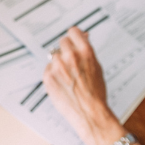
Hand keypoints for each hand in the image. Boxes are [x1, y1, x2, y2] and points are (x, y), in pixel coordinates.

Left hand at [42, 27, 125, 144]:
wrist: (89, 113)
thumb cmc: (95, 93)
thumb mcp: (97, 67)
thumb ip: (87, 51)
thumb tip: (83, 37)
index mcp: (85, 52)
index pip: (73, 31)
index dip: (74, 36)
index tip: (73, 40)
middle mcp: (70, 57)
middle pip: (62, 42)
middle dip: (66, 49)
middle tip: (70, 62)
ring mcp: (58, 67)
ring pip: (54, 56)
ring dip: (59, 63)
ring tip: (68, 77)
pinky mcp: (48, 77)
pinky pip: (48, 69)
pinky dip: (53, 74)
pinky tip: (62, 84)